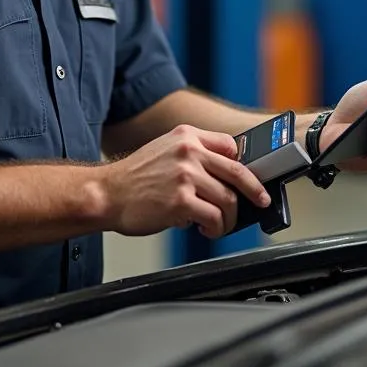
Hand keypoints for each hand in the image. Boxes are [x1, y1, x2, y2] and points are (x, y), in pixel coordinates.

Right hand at [100, 125, 271, 239]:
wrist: (106, 193)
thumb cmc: (134, 178)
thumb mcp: (164, 150)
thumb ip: (193, 154)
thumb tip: (223, 175)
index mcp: (186, 136)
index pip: (230, 145)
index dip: (244, 165)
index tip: (250, 178)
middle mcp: (188, 151)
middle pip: (237, 172)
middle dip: (254, 191)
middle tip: (260, 202)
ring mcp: (186, 175)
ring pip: (228, 199)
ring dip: (228, 218)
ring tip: (218, 225)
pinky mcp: (182, 201)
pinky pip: (214, 217)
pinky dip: (215, 228)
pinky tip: (205, 230)